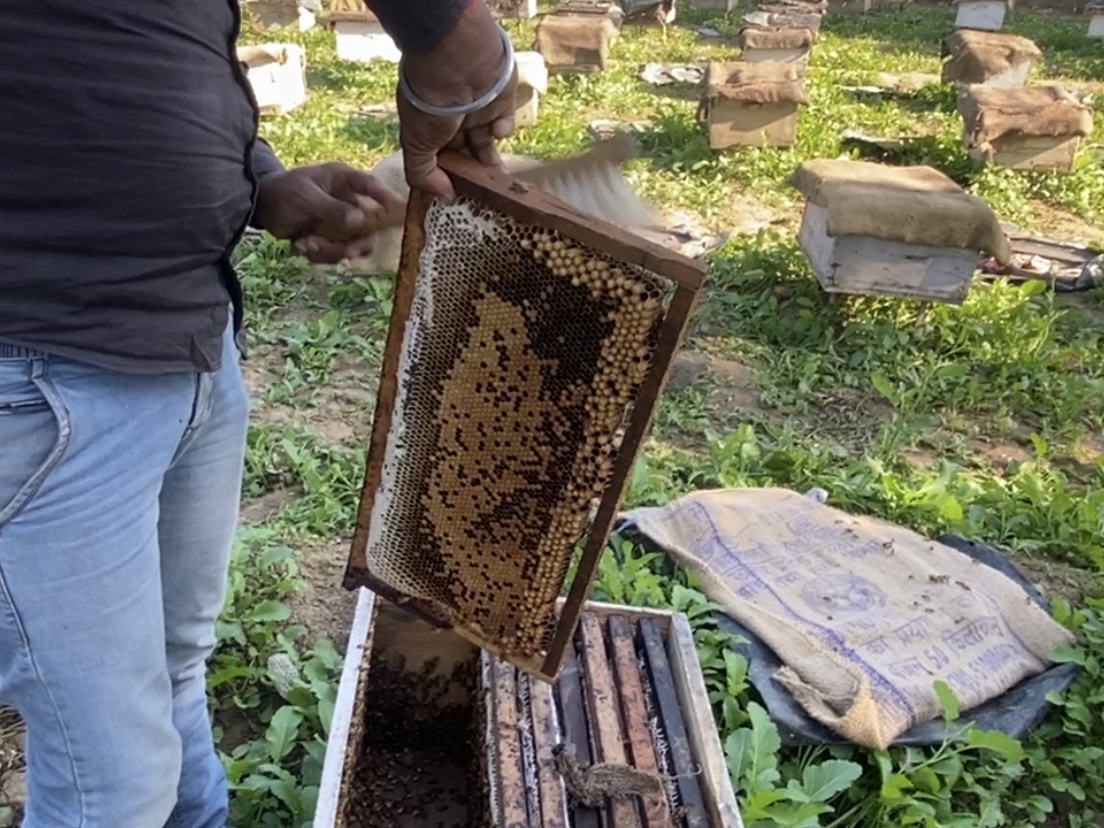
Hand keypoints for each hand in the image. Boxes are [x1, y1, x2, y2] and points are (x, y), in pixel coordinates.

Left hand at [254, 163, 402, 262]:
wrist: (261, 208)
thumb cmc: (284, 192)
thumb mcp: (307, 198)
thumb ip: (333, 209)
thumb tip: (360, 220)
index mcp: (344, 181)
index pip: (371, 186)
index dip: (387, 197)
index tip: (400, 209)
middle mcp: (348, 202)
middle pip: (369, 227)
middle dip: (356, 243)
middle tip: (347, 253)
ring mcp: (340, 222)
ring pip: (352, 245)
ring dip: (331, 251)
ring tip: (306, 244)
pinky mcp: (331, 238)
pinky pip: (335, 253)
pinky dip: (318, 254)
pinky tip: (300, 245)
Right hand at [398, 1, 517, 200]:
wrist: (458, 61)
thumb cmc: (430, 101)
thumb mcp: (416, 144)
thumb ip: (424, 174)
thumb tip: (444, 197)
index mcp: (429, 130)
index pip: (440, 159)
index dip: (449, 177)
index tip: (458, 195)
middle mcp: (452, 121)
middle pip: (465, 154)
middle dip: (474, 173)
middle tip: (483, 190)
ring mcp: (477, 111)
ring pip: (486, 144)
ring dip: (490, 159)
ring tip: (496, 173)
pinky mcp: (500, 102)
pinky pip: (505, 123)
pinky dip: (503, 129)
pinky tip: (496, 129)